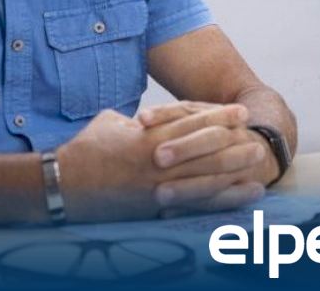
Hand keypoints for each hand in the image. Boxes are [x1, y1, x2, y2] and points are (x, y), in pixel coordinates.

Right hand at [56, 103, 261, 222]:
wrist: (60, 183)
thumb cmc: (83, 151)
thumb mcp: (109, 123)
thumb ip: (132, 120)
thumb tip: (142, 120)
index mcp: (149, 135)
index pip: (192, 122)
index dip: (219, 116)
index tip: (241, 112)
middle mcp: (158, 159)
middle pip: (206, 149)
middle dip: (234, 143)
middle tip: (258, 137)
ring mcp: (158, 185)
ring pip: (206, 176)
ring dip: (235, 169)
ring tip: (259, 163)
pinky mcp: (155, 206)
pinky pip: (197, 203)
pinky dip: (224, 199)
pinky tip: (244, 195)